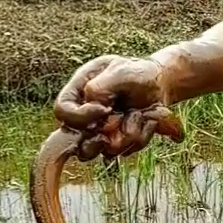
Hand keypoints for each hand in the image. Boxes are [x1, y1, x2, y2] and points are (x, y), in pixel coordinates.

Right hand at [54, 55, 181, 159]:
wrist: (160, 85)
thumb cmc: (138, 73)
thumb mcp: (120, 71)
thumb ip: (101, 86)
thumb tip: (94, 105)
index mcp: (78, 93)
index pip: (62, 112)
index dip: (81, 116)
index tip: (106, 109)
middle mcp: (86, 118)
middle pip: (81, 143)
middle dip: (107, 134)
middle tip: (124, 115)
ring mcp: (102, 134)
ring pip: (108, 151)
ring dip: (129, 132)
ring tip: (139, 112)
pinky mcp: (118, 144)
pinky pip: (127, 151)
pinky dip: (141, 136)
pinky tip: (146, 119)